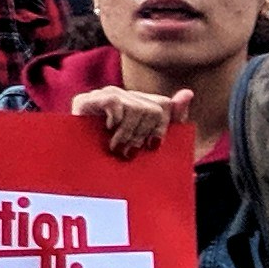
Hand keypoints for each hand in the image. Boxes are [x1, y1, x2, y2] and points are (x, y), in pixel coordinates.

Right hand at [70, 81, 191, 160]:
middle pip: (152, 109)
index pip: (163, 106)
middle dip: (143, 135)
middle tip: (130, 152)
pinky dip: (115, 120)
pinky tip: (107, 130)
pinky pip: (114, 102)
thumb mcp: (152, 146)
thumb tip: (187, 93)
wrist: (81, 174)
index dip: (161, 128)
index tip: (152, 147)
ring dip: (127, 134)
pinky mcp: (86, 100)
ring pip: (135, 108)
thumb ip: (173, 119)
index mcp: (139, 105)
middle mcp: (123, 97)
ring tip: (117, 148)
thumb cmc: (121, 164)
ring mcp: (104, 97)